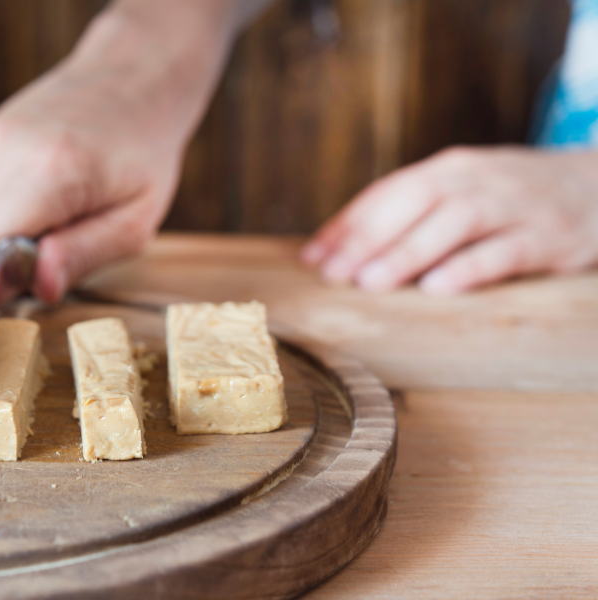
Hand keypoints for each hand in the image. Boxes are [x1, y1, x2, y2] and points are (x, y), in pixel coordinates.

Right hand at [0, 1, 243, 301]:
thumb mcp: (134, 221)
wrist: (130, 83)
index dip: (2, 281)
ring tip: (64, 205)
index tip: (40, 276)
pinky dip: (9, 212)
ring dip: (15, 235)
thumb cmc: (142, 155)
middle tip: (69, 235)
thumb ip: (83, 256)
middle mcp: (0, 150)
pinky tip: (47, 189)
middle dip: (16, 262)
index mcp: (45, 171)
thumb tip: (36, 287)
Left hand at [301, 146, 597, 294]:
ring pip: (455, 223)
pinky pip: (505, 251)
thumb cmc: (509, 198)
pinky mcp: (549, 236)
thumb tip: (340, 249)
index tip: (313, 257)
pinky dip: (470, 267)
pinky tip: (438, 287)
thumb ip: (409, 214)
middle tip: (333, 274)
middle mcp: (477, 180)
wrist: (597, 185)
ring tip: (370, 282)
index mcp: (448, 170)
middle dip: (368, 239)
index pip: (387, 193)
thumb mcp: (460, 192)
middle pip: (414, 202)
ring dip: (408, 252)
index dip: (347, 224)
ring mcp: (515, 205)